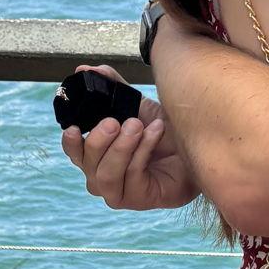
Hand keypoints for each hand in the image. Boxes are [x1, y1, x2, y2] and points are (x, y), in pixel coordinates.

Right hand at [58, 65, 199, 212]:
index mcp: (98, 155)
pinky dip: (142, 151)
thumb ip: (111, 88)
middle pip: (88, 163)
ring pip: (105, 175)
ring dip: (121, 148)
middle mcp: (103, 176)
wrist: (197, 148)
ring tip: (138, 126)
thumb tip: (84, 69)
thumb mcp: (136, 105)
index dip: (71, 142)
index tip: (75, 128)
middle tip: (116, 121)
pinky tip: (156, 132)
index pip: (75, 153)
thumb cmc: (163, 130)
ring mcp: (119, 192)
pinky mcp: (139, 200)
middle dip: (100, 140)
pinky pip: (132, 177)